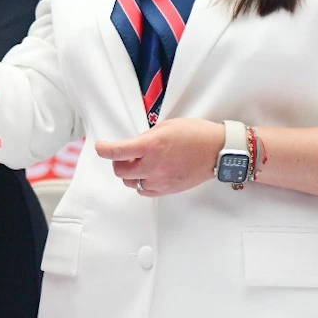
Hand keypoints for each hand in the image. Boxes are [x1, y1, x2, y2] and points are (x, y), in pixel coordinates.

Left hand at [95, 119, 225, 196]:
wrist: (218, 151)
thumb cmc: (196, 134)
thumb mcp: (167, 126)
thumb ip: (147, 137)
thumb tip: (135, 145)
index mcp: (151, 145)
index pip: (118, 151)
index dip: (104, 149)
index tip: (100, 147)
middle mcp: (153, 165)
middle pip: (120, 170)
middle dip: (117, 162)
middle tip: (124, 155)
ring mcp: (160, 180)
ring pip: (131, 183)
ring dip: (129, 174)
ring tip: (139, 164)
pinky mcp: (168, 190)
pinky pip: (145, 191)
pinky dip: (142, 183)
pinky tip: (149, 174)